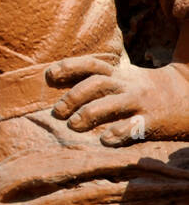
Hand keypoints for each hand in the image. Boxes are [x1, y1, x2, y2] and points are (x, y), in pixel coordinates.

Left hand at [47, 55, 188, 144]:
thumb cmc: (148, 89)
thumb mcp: (128, 76)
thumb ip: (101, 75)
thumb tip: (58, 73)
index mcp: (120, 74)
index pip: (92, 64)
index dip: (69, 66)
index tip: (50, 75)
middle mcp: (128, 85)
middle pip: (97, 83)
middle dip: (73, 96)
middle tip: (57, 112)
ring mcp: (141, 102)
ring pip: (111, 104)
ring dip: (88, 114)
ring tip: (73, 126)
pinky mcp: (154, 121)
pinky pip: (133, 126)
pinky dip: (116, 133)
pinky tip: (104, 140)